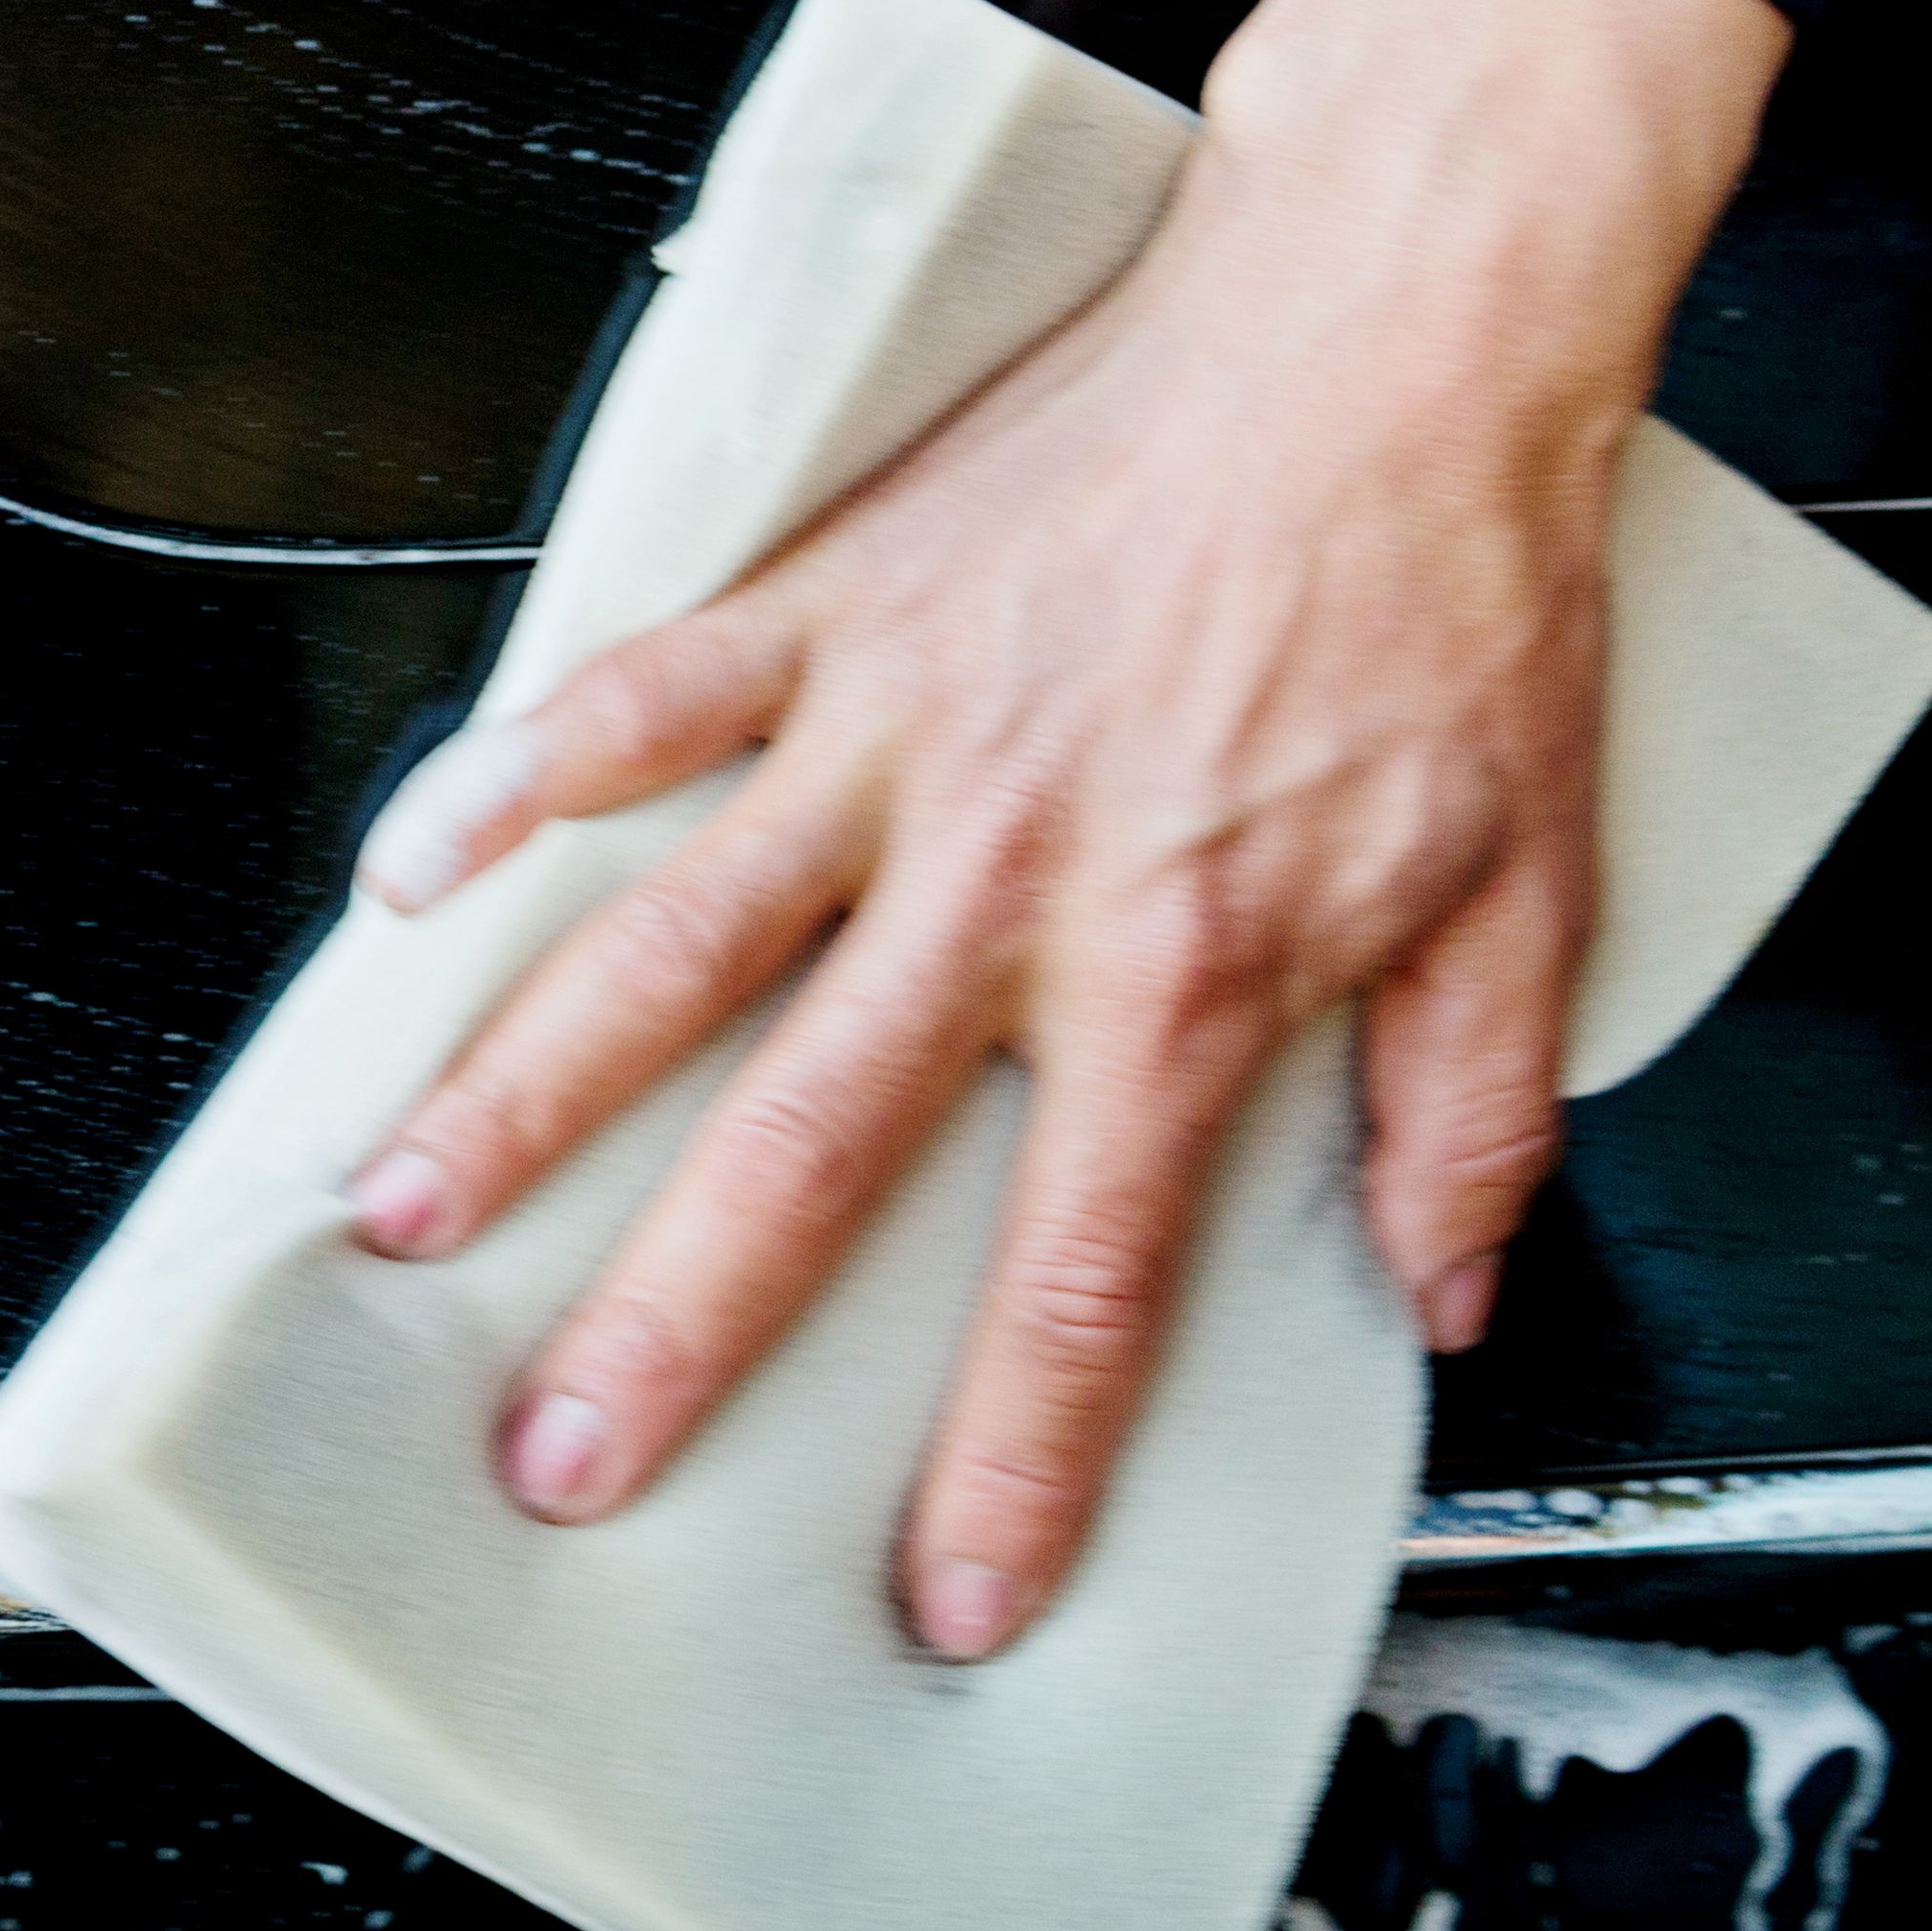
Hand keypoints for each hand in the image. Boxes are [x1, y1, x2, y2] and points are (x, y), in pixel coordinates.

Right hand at [342, 0, 1787, 1657]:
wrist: (1385, 331)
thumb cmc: (1451, 587)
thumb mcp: (1530, 886)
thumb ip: (1473, 1112)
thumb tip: (1439, 1295)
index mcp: (1184, 963)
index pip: (1081, 1268)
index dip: (1012, 1455)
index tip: (945, 1599)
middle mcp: (1008, 875)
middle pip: (807, 1146)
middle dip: (673, 1327)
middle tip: (563, 1460)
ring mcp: (892, 733)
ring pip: (670, 942)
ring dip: (523, 1093)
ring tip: (402, 1213)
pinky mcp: (827, 603)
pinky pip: (636, 698)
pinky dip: (507, 778)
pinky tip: (403, 874)